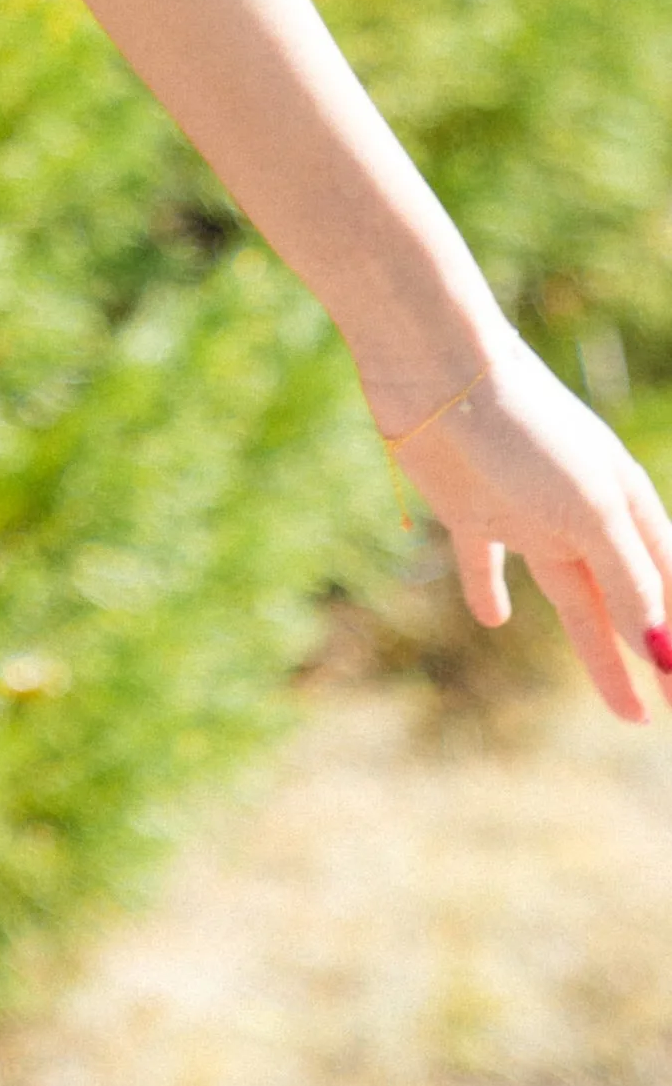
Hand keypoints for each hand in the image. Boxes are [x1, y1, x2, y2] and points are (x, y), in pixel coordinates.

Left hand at [379, 335, 671, 721]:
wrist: (435, 366)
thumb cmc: (526, 430)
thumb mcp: (590, 512)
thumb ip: (627, 581)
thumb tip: (665, 654)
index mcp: (625, 507)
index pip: (664, 591)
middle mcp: (581, 512)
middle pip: (620, 601)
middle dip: (642, 658)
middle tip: (655, 719)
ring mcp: (525, 509)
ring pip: (569, 594)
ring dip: (593, 644)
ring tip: (621, 701)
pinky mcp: (469, 505)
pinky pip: (485, 560)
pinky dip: (490, 589)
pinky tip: (493, 620)